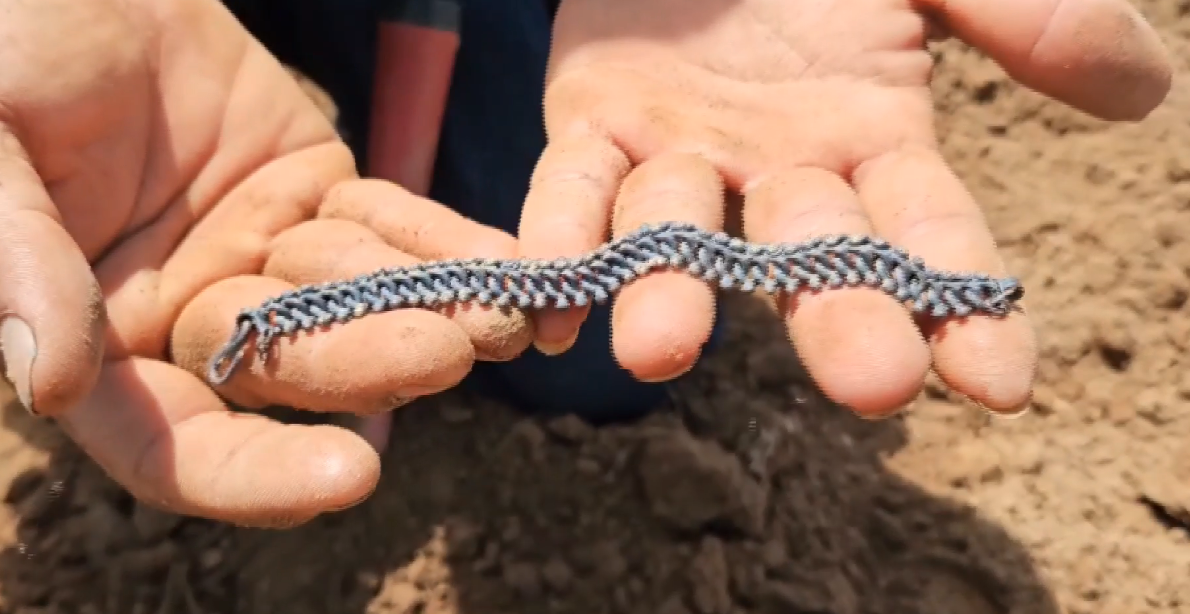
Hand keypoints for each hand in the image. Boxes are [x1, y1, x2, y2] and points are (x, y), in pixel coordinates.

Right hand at [0, 0, 530, 525]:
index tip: (352, 478)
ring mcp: (262, 256)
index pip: (174, 446)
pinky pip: (385, 226)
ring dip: (429, 305)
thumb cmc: (6, 55)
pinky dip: (445, 244)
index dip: (256, 474)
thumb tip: (51, 386)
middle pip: (289, 370)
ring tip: (507, 307)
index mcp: (99, 338)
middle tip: (454, 349)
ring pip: (351, 301)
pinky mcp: (315, 195)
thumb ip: (20, 263)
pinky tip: (503, 262)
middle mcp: (189, 313)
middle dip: (371, 363)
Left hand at [521, 0, 1169, 415]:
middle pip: (812, 259)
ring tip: (662, 349)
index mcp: (874, 140)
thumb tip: (1148, 90)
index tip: (1002, 381)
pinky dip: (560, 244)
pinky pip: (574, 191)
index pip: (931, 236)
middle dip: (840, 318)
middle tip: (872, 384)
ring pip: (680, 238)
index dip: (966, 303)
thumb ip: (1029, 17)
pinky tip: (550, 308)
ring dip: (671, 295)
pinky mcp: (594, 125)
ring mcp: (685, 157)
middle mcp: (780, 171)